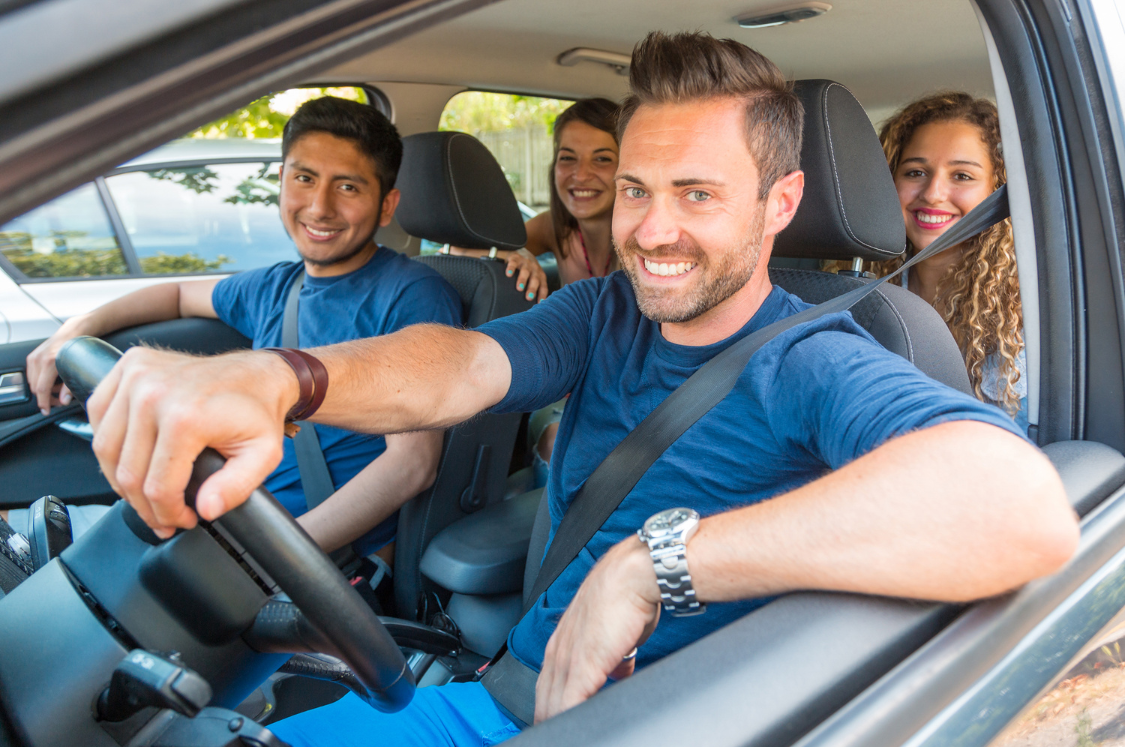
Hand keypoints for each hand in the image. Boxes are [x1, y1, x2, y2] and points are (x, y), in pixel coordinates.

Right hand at [27, 317, 91, 413]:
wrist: (74, 332)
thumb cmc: (78, 348)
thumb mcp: (78, 369)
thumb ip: (70, 387)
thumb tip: (64, 401)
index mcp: (50, 362)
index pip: (42, 389)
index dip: (44, 403)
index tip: (47, 411)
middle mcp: (39, 359)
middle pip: (36, 388)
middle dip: (46, 398)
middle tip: (59, 402)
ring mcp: (34, 357)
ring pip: (32, 382)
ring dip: (43, 390)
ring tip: (57, 392)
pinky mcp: (32, 356)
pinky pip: (31, 375)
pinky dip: (39, 381)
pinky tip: (51, 382)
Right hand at [86, 347, 297, 537]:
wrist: (257, 374)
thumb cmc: (258, 411)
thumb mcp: (264, 455)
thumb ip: (237, 487)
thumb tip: (206, 509)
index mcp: (185, 416)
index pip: (158, 487)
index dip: (169, 514)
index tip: (184, 519)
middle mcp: (153, 393)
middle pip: (128, 473)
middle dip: (145, 506)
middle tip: (164, 515)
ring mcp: (137, 376)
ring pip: (105, 450)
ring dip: (121, 480)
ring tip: (146, 493)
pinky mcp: (129, 366)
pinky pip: (99, 416)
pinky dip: (109, 443)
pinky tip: (130, 457)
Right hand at [505, 248, 548, 302]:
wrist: (522, 251)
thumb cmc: (528, 270)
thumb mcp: (534, 277)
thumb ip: (534, 289)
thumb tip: (532, 307)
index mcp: (540, 276)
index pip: (543, 286)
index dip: (542, 295)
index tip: (540, 304)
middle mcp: (534, 269)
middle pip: (535, 279)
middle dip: (532, 288)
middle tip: (528, 297)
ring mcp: (525, 263)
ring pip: (525, 271)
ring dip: (523, 280)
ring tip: (519, 288)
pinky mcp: (515, 258)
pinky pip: (513, 263)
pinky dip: (511, 268)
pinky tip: (508, 274)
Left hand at [534, 537, 659, 722]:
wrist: (633, 575)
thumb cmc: (626, 594)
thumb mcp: (615, 630)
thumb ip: (613, 656)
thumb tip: (619, 672)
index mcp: (562, 641)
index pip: (546, 685)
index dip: (549, 707)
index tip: (554, 722)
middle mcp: (559, 650)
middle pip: (543, 700)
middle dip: (547, 720)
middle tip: (555, 736)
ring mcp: (569, 659)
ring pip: (552, 705)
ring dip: (557, 722)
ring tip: (563, 738)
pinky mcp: (585, 666)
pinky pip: (570, 704)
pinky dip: (570, 720)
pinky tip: (573, 732)